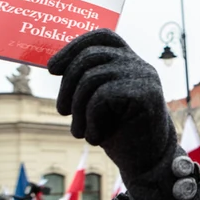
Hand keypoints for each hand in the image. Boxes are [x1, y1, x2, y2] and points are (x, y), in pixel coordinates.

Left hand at [48, 29, 199, 199]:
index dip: (74, 46)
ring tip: (78, 131)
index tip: (52, 69)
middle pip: (90, 56)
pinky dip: (90, 120)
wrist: (147, 163)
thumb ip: (86, 79)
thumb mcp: (98, 101)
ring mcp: (145, 77)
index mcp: (129, 61)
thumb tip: (55, 65)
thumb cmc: (120, 132)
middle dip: (67, 85)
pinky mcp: (146, 94)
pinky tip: (95, 137)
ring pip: (91, 78)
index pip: (102, 36)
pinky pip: (102, 96)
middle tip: (62, 111)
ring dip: (77, 109)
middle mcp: (140, 64)